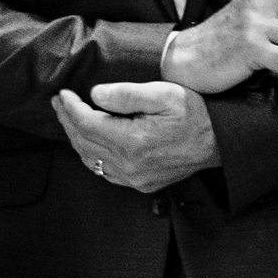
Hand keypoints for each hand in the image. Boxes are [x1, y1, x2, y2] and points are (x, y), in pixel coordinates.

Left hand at [55, 82, 219, 192]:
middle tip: (58, 102)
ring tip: (69, 118)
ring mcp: (135, 178)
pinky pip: (106, 172)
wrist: (219, 141)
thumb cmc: (195, 114)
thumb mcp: (164, 94)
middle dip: (67, 120)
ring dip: (76, 138)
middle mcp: (130, 165)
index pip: (87, 124)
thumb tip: (95, 95)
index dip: (70, 108)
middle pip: (84, 143)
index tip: (63, 93)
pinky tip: (90, 141)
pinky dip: (92, 155)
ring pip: (91, 160)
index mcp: (133, 141)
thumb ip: (127, 94)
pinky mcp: (141, 183)